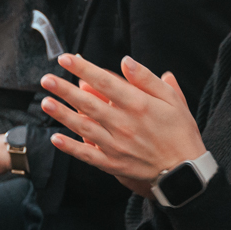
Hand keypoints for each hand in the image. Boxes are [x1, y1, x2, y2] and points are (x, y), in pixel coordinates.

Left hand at [42, 53, 206, 195]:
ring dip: (63, 114)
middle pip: (88, 103)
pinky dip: (70, 147)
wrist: (185, 171)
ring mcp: (116, 146)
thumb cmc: (180, 131)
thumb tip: (125, 61)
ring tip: (45, 102)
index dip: (83, 69)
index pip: (105, 82)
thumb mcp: (173, 99)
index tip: (66, 59)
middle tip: (46, 79)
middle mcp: (124, 124)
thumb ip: (147, 79)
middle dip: (65, 90)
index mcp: (139, 105)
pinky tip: (55, 138)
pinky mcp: (113, 164)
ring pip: (83, 127)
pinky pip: (88, 155)